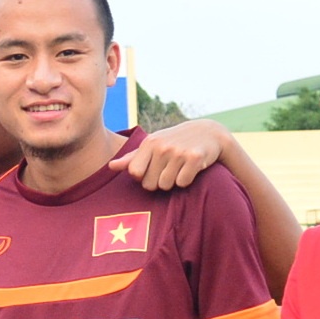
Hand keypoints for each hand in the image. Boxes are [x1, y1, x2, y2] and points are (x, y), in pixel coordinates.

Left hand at [111, 119, 230, 190]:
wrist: (209, 133)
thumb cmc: (174, 141)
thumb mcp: (153, 145)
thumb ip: (132, 158)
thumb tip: (110, 166)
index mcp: (149, 143)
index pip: (135, 174)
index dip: (144, 177)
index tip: (153, 169)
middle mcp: (162, 146)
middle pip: (150, 184)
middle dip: (159, 181)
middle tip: (169, 168)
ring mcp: (178, 151)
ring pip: (166, 186)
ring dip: (173, 181)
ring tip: (180, 167)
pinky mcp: (195, 158)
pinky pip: (183, 183)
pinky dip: (187, 180)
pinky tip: (191, 168)